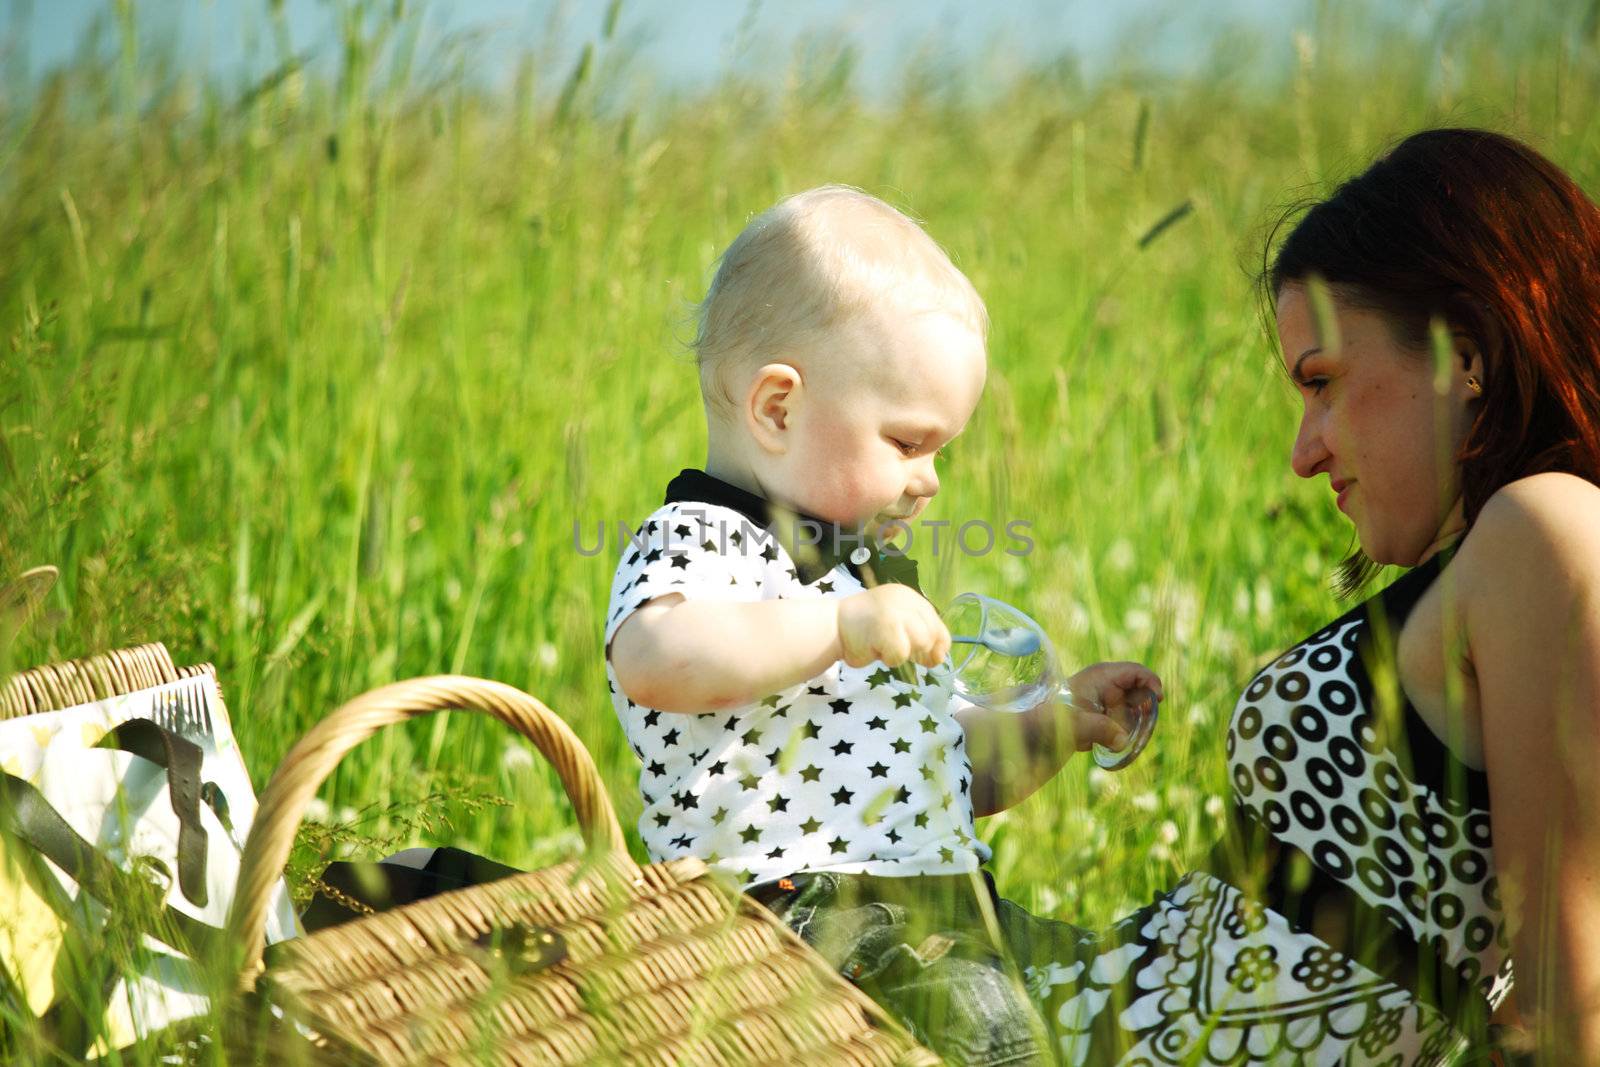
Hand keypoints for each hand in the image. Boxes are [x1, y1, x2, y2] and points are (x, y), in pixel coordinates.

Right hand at [836, 585, 950, 669]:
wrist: (833, 626)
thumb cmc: (865, 629)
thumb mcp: (897, 627)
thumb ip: (918, 636)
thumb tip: (940, 658)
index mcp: (909, 597)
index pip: (937, 623)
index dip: (937, 644)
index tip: (931, 658)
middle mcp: (905, 600)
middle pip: (931, 634)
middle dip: (919, 650)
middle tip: (897, 652)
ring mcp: (896, 611)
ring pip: (920, 643)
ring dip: (903, 654)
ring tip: (884, 647)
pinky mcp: (886, 626)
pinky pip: (901, 654)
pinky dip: (889, 659)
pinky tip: (875, 649)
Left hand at [1062, 661, 1164, 751]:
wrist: (1039, 729)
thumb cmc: (1053, 719)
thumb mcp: (1076, 724)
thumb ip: (1101, 730)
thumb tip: (1122, 742)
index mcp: (1103, 676)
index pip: (1135, 671)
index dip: (1151, 682)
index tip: (1158, 699)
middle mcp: (1109, 685)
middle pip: (1140, 691)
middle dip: (1145, 707)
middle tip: (1144, 723)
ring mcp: (1109, 700)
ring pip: (1135, 708)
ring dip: (1136, 723)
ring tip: (1124, 736)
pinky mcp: (1107, 716)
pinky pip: (1127, 721)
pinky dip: (1127, 731)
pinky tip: (1117, 743)